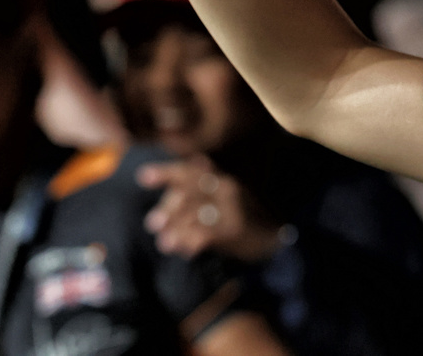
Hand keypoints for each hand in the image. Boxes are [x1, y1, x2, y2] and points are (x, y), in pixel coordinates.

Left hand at [138, 155, 283, 261]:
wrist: (281, 243)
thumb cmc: (252, 220)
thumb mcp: (232, 197)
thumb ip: (210, 186)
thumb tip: (183, 178)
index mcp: (225, 180)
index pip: (192, 171)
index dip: (166, 172)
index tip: (142, 177)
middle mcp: (228, 190)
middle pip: (188, 192)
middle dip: (167, 207)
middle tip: (152, 223)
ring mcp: (232, 209)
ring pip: (192, 215)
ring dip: (175, 229)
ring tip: (164, 243)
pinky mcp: (234, 230)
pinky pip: (203, 234)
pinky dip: (189, 242)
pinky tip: (182, 251)